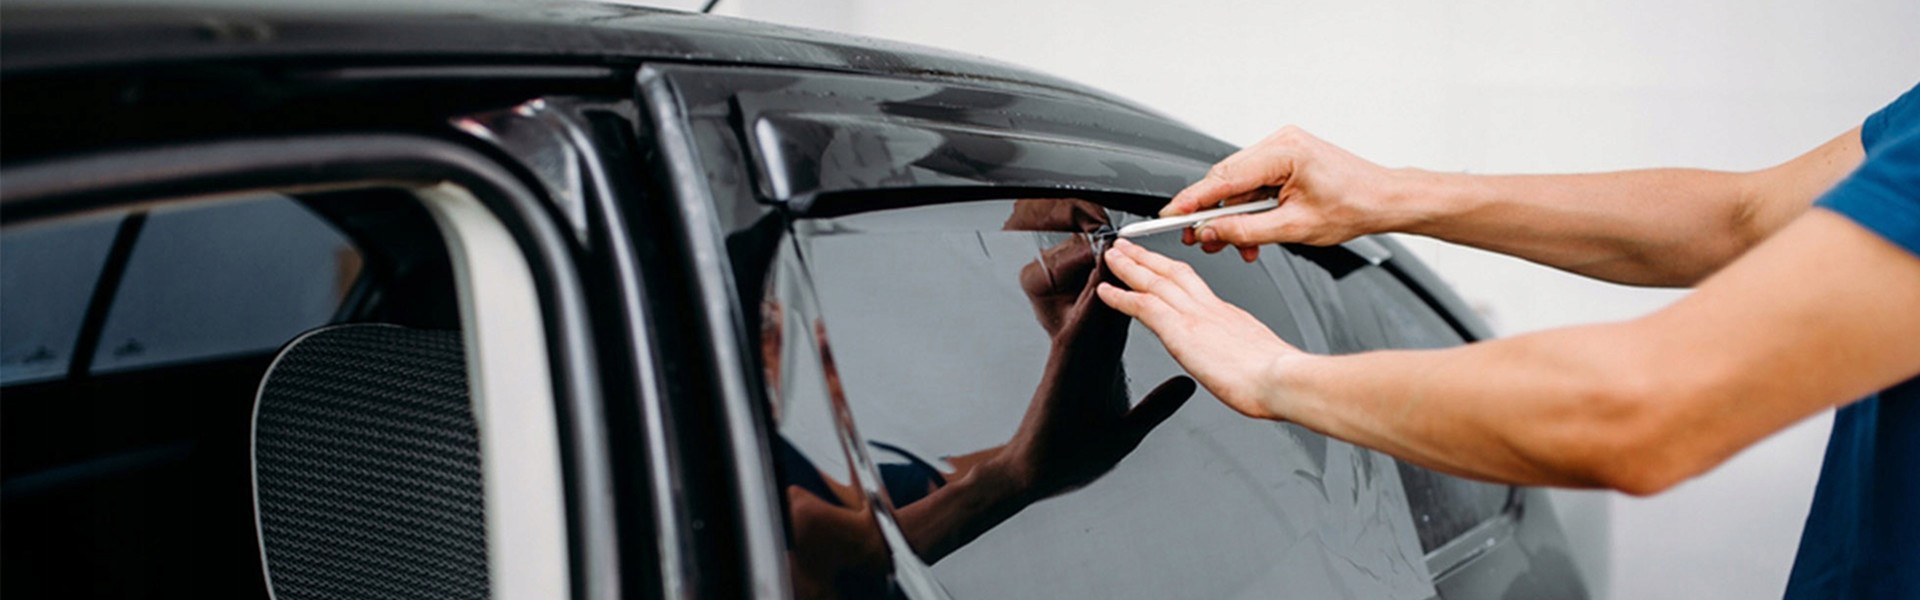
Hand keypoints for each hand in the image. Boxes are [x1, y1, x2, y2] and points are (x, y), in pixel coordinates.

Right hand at [996, 230, 1195, 498]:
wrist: (1039, 475)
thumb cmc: (1075, 455)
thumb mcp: (1129, 428)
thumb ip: (1158, 404)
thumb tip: (1187, 385)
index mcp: (1103, 366)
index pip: (1131, 320)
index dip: (1146, 292)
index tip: (1160, 267)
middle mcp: (1087, 357)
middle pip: (1110, 307)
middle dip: (1124, 275)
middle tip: (1134, 242)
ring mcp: (1072, 362)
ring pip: (1092, 312)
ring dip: (1104, 282)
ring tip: (1116, 251)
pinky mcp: (1060, 373)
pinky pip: (1075, 336)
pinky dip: (1087, 312)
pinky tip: (1098, 293)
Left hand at [1095, 238, 1302, 419]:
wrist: (1284, 379)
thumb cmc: (1279, 379)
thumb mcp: (1264, 360)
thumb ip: (1248, 357)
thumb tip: (1248, 369)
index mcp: (1230, 317)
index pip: (1194, 288)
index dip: (1173, 274)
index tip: (1161, 268)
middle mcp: (1211, 309)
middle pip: (1174, 273)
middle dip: (1149, 258)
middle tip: (1129, 246)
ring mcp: (1195, 316)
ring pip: (1155, 281)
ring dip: (1130, 267)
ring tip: (1111, 256)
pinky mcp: (1181, 329)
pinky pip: (1143, 305)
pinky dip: (1122, 296)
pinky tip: (1105, 292)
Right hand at [1164, 126, 1409, 260]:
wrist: (1383, 200)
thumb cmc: (1354, 206)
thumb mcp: (1294, 228)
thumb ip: (1246, 231)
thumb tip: (1211, 232)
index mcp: (1284, 152)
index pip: (1223, 178)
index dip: (1192, 200)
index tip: (1170, 216)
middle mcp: (1280, 142)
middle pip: (1226, 179)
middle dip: (1210, 213)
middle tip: (1199, 239)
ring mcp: (1282, 148)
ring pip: (1238, 185)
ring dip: (1232, 216)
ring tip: (1231, 244)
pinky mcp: (1285, 159)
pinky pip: (1253, 184)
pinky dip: (1248, 209)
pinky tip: (1250, 233)